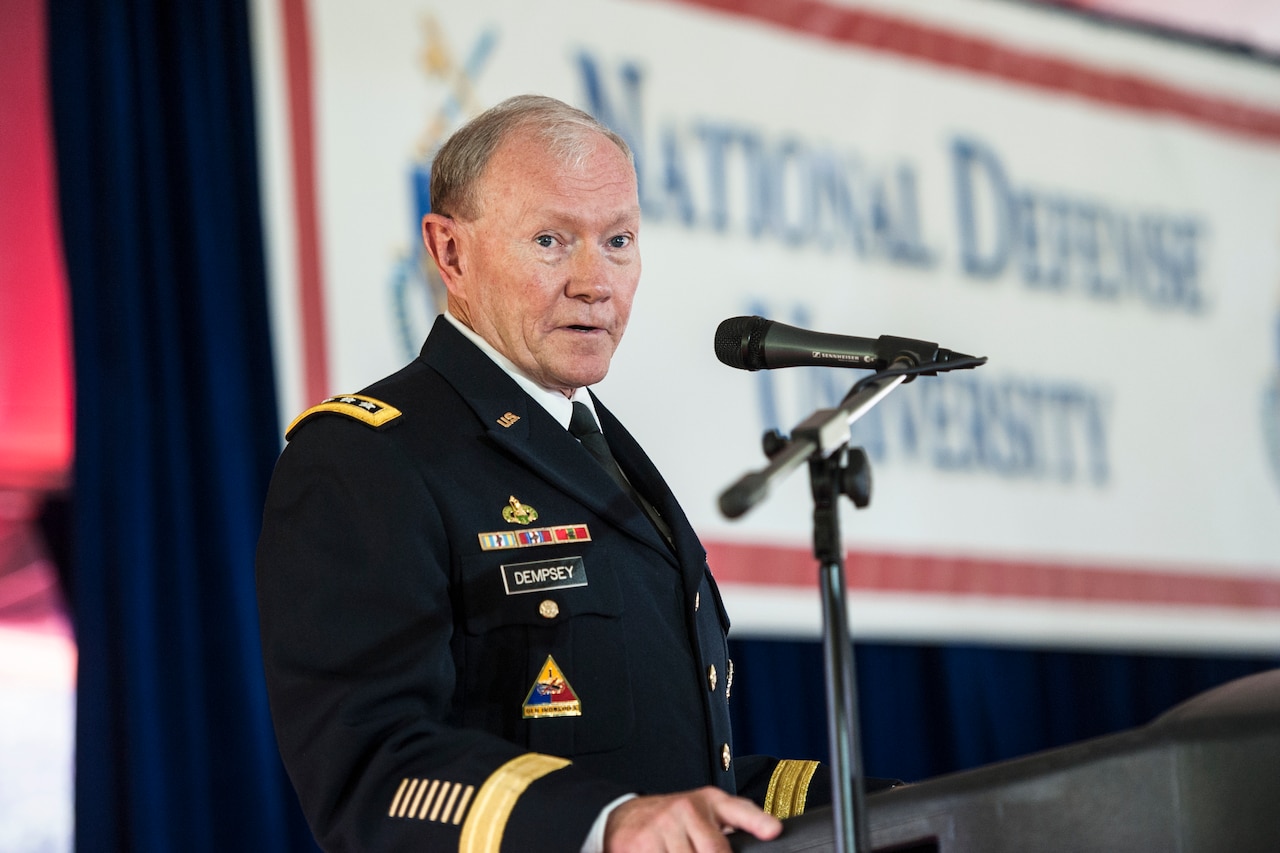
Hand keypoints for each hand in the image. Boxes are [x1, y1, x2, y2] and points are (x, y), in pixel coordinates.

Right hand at [603, 786, 782, 851]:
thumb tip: (769, 834)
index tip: (773, 831)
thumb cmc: (673, 819)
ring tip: (681, 851)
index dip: (759, 822)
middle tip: (700, 850)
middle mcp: (686, 809)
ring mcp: (661, 826)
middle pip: (714, 852)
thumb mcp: (706, 811)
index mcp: (709, 802)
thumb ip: (738, 821)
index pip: (738, 810)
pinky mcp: (638, 844)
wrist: (625, 816)